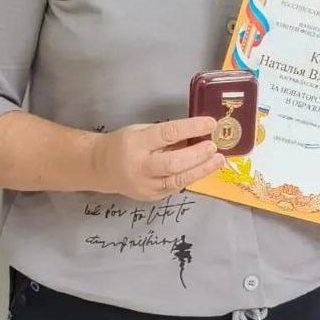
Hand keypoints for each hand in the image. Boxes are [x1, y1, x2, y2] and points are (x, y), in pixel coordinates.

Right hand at [91, 116, 225, 201]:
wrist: (100, 168)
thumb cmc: (124, 143)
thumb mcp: (140, 131)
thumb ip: (165, 134)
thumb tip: (196, 134)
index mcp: (137, 143)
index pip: (167, 134)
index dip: (191, 128)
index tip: (210, 122)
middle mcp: (141, 166)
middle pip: (174, 163)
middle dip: (198, 154)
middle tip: (214, 145)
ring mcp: (146, 186)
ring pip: (178, 180)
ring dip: (202, 170)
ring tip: (218, 160)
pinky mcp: (152, 197)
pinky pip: (175, 187)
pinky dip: (191, 177)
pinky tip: (203, 169)